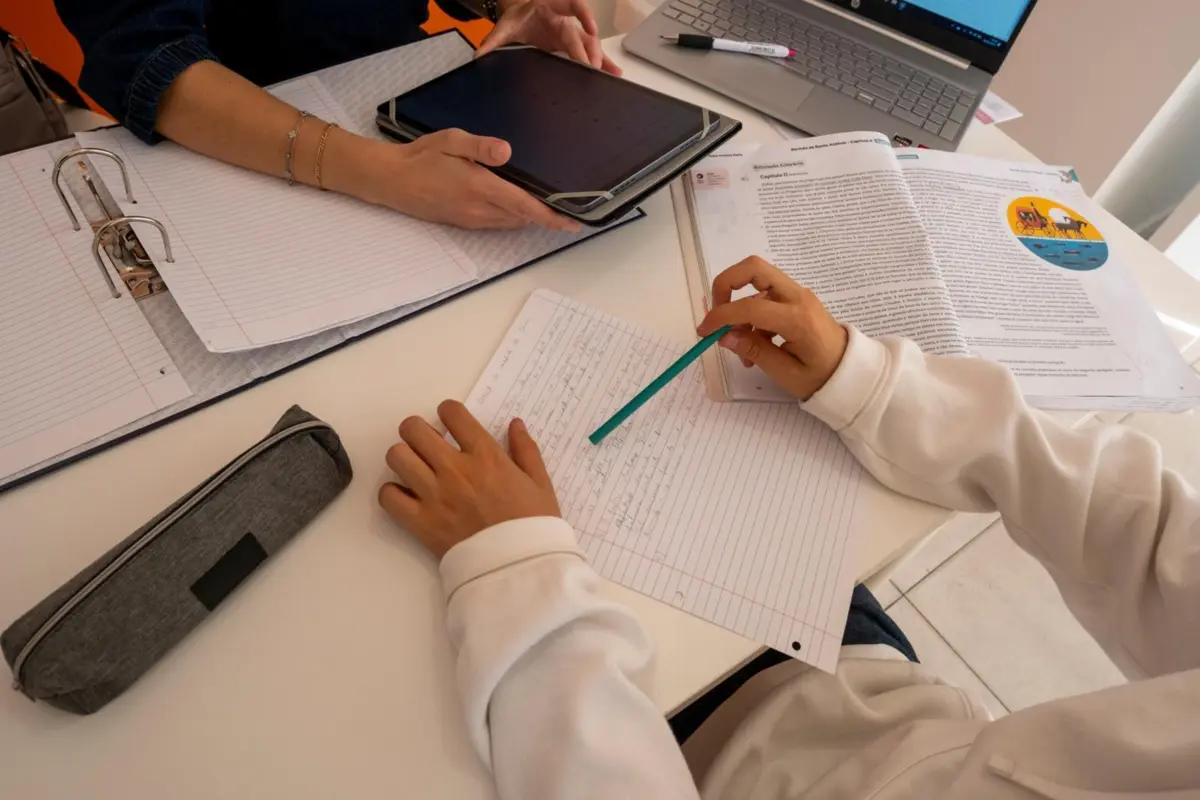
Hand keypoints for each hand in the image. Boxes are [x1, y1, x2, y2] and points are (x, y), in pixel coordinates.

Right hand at [352, 129, 579, 230]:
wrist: (392, 180)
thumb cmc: (421, 157)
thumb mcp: (451, 141)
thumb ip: (481, 146)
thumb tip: (506, 151)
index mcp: (480, 188)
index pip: (524, 206)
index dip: (551, 216)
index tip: (572, 222)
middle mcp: (479, 209)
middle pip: (523, 218)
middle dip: (545, 216)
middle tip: (568, 208)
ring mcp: (472, 219)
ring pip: (511, 222)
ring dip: (529, 217)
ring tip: (548, 206)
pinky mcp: (465, 222)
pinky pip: (498, 223)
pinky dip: (513, 216)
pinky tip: (516, 203)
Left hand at [378, 400, 561, 558]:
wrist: (520, 570)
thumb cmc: (534, 526)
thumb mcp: (540, 483)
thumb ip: (526, 450)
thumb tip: (514, 423)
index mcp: (486, 456)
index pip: (451, 413)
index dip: (449, 412)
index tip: (452, 424)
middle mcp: (455, 469)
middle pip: (413, 429)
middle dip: (419, 431)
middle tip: (429, 444)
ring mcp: (433, 496)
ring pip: (396, 456)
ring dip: (404, 457)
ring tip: (417, 469)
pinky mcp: (419, 522)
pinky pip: (387, 496)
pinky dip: (393, 493)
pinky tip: (409, 497)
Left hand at [477, 0, 622, 75]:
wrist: (520, 18)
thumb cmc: (517, 18)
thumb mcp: (504, 27)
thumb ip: (493, 41)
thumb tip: (478, 56)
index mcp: (553, 7)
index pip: (574, 5)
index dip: (584, 15)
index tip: (590, 28)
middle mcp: (566, 20)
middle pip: (582, 34)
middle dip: (588, 51)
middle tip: (591, 67)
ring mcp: (571, 34)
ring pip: (590, 45)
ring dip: (600, 58)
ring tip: (610, 73)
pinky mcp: (572, 47)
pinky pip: (589, 54)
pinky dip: (601, 63)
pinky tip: (613, 74)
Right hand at [697, 256, 848, 399]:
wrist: (853, 371)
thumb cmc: (822, 377)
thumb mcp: (785, 373)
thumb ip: (754, 351)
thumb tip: (724, 336)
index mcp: (797, 319)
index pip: (750, 306)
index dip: (721, 316)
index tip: (704, 331)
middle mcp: (798, 297)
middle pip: (754, 268)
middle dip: (726, 284)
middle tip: (716, 313)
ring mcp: (798, 294)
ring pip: (758, 279)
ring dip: (739, 304)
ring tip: (740, 344)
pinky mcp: (796, 298)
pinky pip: (766, 295)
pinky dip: (752, 313)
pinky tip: (754, 344)